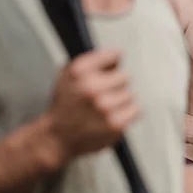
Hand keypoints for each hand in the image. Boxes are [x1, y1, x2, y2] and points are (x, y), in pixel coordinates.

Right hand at [45, 48, 138, 162]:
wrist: (57, 137)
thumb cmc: (65, 106)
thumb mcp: (68, 75)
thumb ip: (92, 61)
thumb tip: (117, 56)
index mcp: (79, 71)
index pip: (115, 55)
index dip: (112, 64)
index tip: (109, 70)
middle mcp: (91, 87)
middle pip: (125, 76)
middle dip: (115, 85)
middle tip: (102, 95)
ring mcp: (104, 106)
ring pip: (130, 94)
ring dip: (120, 101)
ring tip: (104, 108)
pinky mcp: (115, 123)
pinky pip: (135, 110)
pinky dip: (127, 114)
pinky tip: (112, 116)